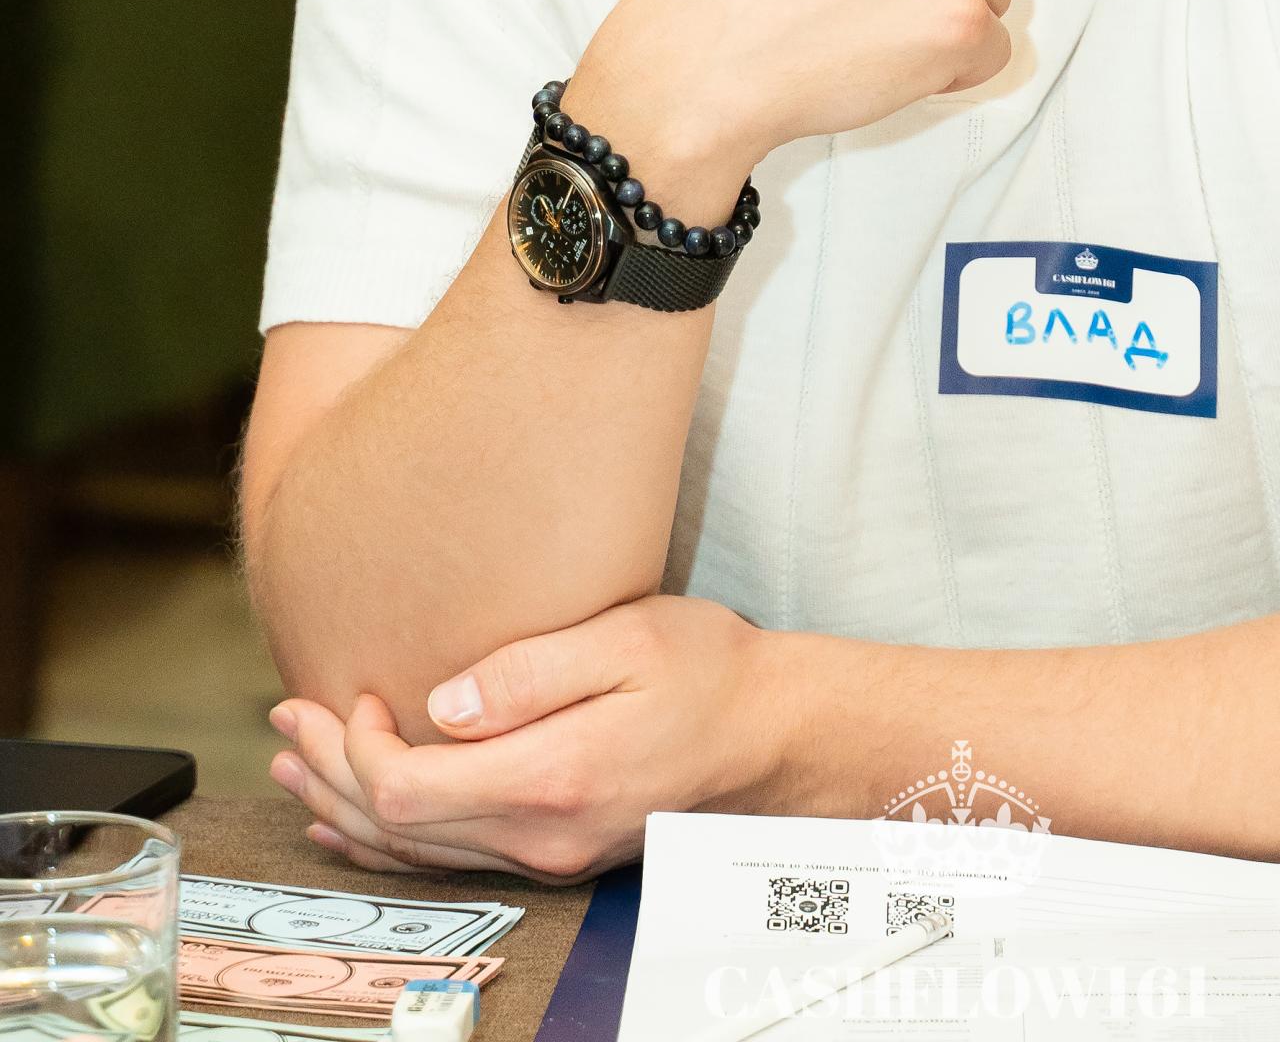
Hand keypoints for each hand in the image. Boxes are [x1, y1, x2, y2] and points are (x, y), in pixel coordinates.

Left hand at [268, 594, 771, 880]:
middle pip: (399, 826)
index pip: (410, 789)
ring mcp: (548, 855)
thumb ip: (529, 671)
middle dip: (331, 771)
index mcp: (552, 777)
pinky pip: (451, 859)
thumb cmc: (708, 671)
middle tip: (287, 718)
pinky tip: (357, 823)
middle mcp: (542, 835)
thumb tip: (440, 702)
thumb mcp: (627, 639)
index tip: (350, 693)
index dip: (358, 750)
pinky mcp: (557, 854)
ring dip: (347, 807)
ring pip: (418, 851)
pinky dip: (391, 837)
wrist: (773, 735)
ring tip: (295, 768)